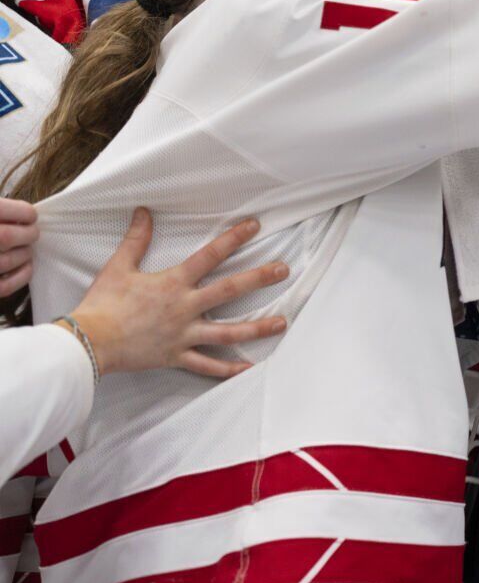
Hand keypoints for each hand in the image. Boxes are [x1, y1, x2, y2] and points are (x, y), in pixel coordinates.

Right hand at [0, 197, 36, 298]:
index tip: (29, 215)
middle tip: (31, 233)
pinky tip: (26, 266)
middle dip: (27, 234)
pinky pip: (3, 286)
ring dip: (24, 254)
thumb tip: (21, 215)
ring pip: (8, 260)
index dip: (23, 212)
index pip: (5, 211)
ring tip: (25, 249)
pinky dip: (21, 276)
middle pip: (8, 237)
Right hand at [66, 209, 291, 378]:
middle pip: (230, 290)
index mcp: (173, 283)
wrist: (89, 341)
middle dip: (260, 279)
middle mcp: (185, 307)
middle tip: (285, 270)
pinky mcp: (177, 356)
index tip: (255, 226)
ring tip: (282, 323)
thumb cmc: (103, 303)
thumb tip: (144, 212)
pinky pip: (208, 366)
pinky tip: (249, 368)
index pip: (210, 256)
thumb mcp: (119, 266)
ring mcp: (183, 334)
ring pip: (228, 332)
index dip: (233, 239)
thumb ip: (136, 239)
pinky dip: (229, 370)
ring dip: (258, 328)